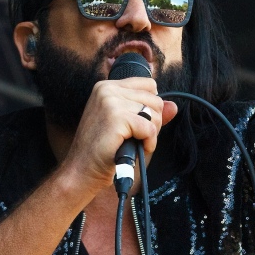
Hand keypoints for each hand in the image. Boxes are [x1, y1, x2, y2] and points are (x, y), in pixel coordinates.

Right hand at [61, 77, 177, 189]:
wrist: (81, 171)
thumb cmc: (103, 149)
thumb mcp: (127, 125)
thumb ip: (150, 112)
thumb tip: (174, 106)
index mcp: (106, 86)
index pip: (148, 84)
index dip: (151, 106)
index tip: (139, 122)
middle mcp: (107, 89)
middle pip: (154, 99)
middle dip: (153, 122)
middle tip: (137, 137)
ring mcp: (110, 102)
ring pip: (154, 113)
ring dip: (151, 133)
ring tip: (135, 142)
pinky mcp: (116, 118)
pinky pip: (149, 129)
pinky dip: (149, 142)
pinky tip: (137, 148)